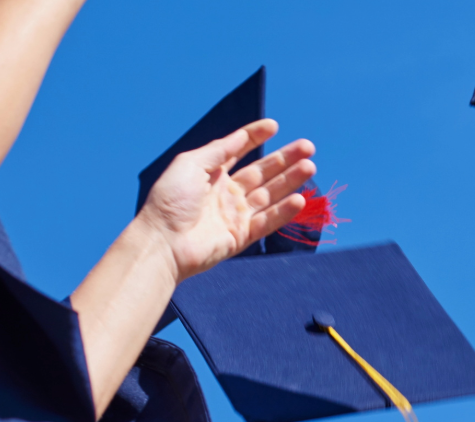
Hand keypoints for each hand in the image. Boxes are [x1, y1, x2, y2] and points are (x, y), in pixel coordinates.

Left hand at [136, 121, 317, 282]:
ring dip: (291, 181)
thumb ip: (219, 150)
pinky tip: (300, 199)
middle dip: (285, 159)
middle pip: (262, 172)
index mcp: (211, 173)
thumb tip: (241, 135)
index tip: (273, 126)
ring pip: (270, 195)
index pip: (239, 151)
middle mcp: (226, 192)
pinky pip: (268, 222)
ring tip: (310, 166)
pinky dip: (284, 211)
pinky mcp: (242, 236)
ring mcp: (235, 215)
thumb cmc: (170, 200)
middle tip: (308, 147)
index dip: (255, 137)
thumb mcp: (191, 164)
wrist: (163, 242)